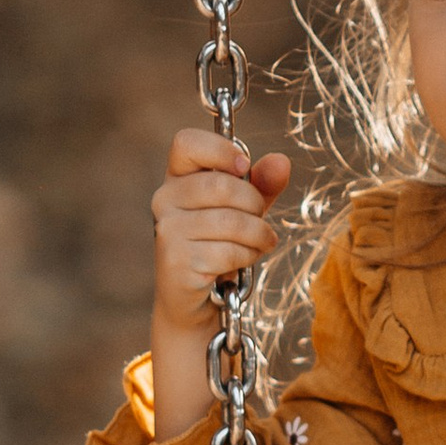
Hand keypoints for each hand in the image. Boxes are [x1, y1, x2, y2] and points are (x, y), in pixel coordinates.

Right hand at [148, 132, 289, 430]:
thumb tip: (281, 162)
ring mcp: (167, 231)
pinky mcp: (176, 261)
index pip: (186, 142)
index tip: (243, 167)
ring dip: (258, 235)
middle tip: (260, 221)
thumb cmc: (221, 246)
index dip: (220, 149)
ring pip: (232, 220)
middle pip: (222, 185)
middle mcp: (164, 200)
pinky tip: (243, 264)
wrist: (198, 302)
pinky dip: (248, 257)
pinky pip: (229, 251)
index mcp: (177, 178)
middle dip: (255, 205)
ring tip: (259, 244)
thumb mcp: (245, 210)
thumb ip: (262, 184)